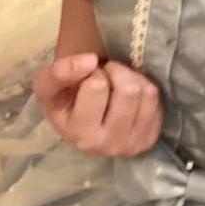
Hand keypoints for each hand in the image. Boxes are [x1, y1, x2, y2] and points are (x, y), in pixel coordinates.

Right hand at [32, 52, 163, 156]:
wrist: (80, 121)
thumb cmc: (64, 101)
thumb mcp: (49, 87)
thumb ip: (59, 72)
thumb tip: (90, 60)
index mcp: (80, 134)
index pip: (97, 85)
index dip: (93, 72)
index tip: (86, 78)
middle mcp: (108, 145)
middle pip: (128, 90)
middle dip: (116, 72)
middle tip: (105, 77)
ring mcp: (132, 144)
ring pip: (145, 92)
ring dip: (131, 78)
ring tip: (116, 84)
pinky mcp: (149, 138)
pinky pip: (156, 99)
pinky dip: (144, 88)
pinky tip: (129, 96)